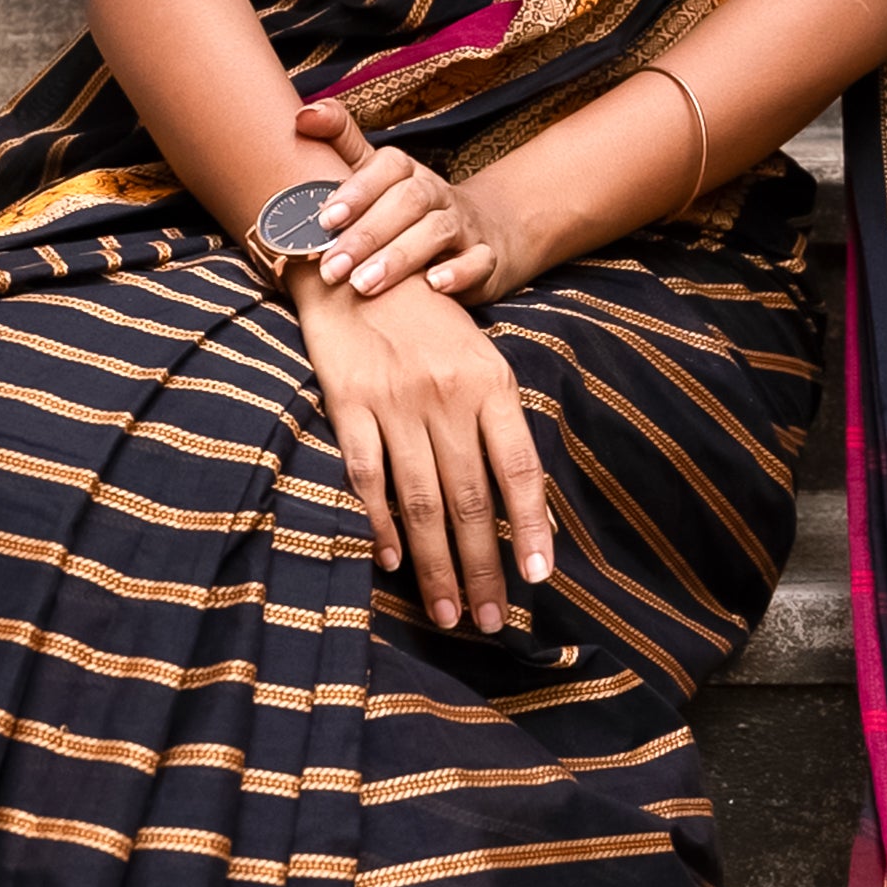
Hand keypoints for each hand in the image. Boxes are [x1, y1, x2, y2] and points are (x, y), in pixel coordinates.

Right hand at [288, 267, 550, 634]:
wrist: (355, 266)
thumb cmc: (429, 323)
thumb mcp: (480, 359)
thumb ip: (499, 425)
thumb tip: (526, 506)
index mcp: (491, 383)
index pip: (519, 469)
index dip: (530, 528)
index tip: (537, 579)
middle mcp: (447, 394)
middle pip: (470, 499)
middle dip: (483, 568)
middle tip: (490, 620)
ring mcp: (396, 401)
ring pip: (422, 501)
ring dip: (436, 565)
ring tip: (448, 611)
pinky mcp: (349, 403)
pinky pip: (369, 476)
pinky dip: (381, 523)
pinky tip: (393, 561)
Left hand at [293, 95, 518, 302]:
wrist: (476, 233)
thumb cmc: (404, 208)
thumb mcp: (373, 175)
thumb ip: (340, 142)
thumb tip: (303, 117)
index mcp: (406, 172)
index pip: (387, 167)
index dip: (357, 190)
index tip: (324, 220)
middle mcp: (436, 192)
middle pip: (408, 201)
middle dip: (367, 235)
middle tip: (331, 269)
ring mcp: (463, 224)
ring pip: (437, 231)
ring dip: (399, 258)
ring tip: (363, 285)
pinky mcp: (484, 258)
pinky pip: (480, 260)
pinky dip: (459, 272)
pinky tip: (433, 286)